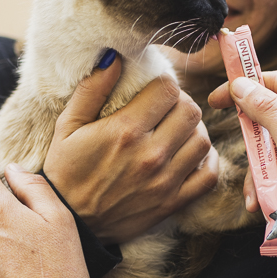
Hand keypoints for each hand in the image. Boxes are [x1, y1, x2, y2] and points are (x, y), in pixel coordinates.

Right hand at [43, 53, 219, 244]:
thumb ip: (92, 89)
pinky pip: (209, 176)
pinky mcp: (173, 203)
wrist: (71, 221)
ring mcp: (165, 181)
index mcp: (125, 131)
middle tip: (167, 109)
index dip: (163, 85)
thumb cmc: (66, 170)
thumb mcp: (68, 126)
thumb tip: (114, 56)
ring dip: (193, 131)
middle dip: (181, 104)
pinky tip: (190, 155)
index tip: (153, 92)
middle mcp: (150, 155)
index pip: (168, 90)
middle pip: (191, 112)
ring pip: (203, 140)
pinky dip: (207, 162)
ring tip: (176, 131)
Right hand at [208, 72, 276, 277]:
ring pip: (264, 142)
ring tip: (259, 189)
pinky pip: (270, 163)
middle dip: (252, 139)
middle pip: (268, 113)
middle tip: (243, 153)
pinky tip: (260, 200)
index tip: (216, 97)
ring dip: (257, 167)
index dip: (245, 86)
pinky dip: (262, 180)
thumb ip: (267, 111)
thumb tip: (240, 84)